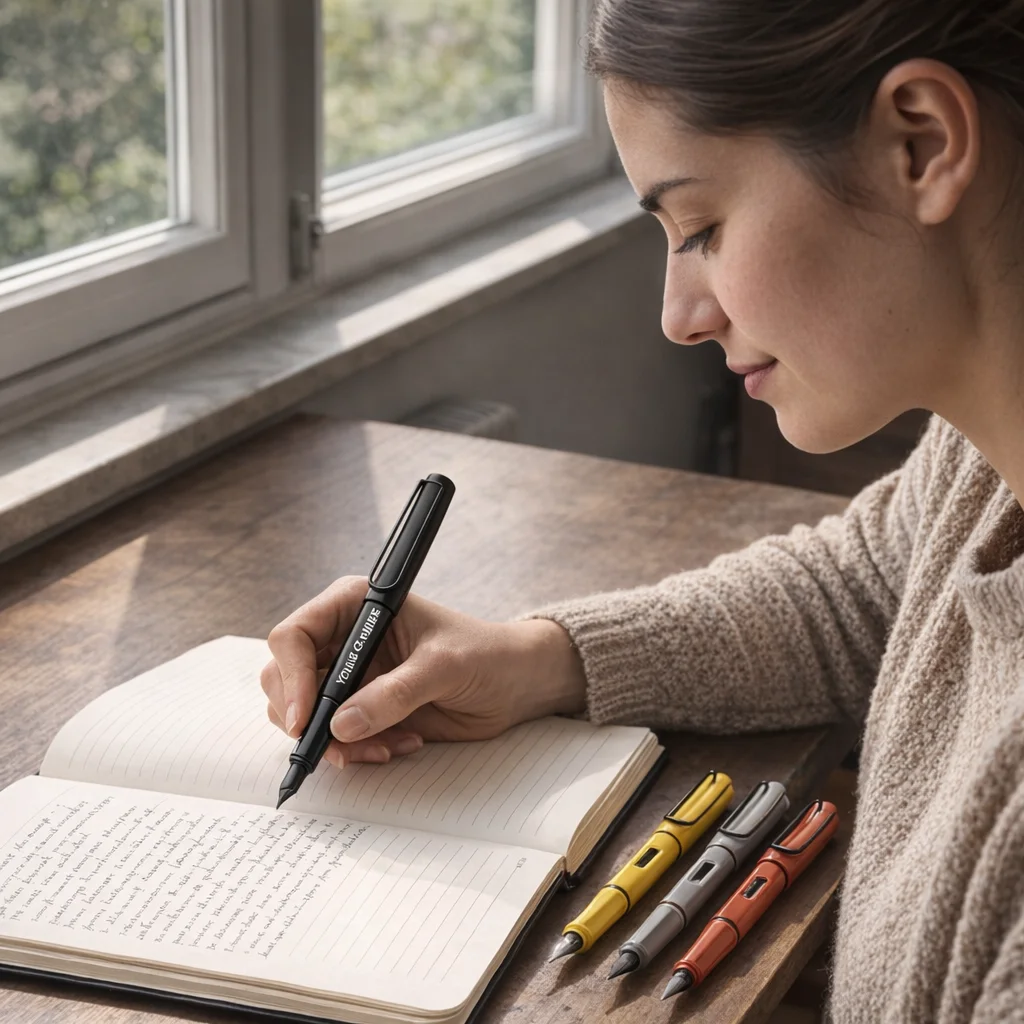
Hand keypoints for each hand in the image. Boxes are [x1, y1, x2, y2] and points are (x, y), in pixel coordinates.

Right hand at [261, 576, 585, 768]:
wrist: (515, 683)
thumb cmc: (485, 654)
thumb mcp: (444, 667)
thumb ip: (395, 693)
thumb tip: (342, 724)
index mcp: (354, 606)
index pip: (294, 635)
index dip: (291, 677)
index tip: (305, 719)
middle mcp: (342, 640)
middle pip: (284, 679)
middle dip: (307, 718)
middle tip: (340, 748)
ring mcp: (349, 677)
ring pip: (303, 715)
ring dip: (335, 741)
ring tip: (385, 747)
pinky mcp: (361, 710)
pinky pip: (334, 738)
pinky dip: (356, 750)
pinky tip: (399, 744)